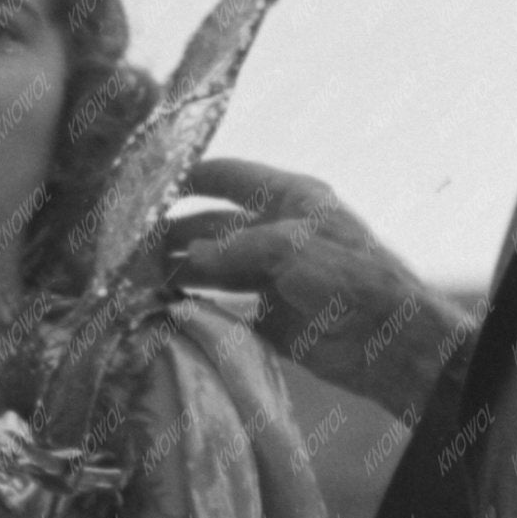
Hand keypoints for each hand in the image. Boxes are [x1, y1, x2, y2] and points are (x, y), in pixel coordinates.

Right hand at [152, 158, 460, 419]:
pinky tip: (165, 309)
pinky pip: (224, 309)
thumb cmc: (347, 276)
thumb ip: (234, 247)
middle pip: (214, 227)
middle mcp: (276, 233)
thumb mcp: (288, 247)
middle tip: (130, 247)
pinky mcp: (269, 318)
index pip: (232, 178)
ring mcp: (271, 276)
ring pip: (214, 269)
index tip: (149, 184)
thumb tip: (190, 255)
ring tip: (137, 278)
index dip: (193, 176)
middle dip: (175, 233)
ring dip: (180, 272)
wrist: (386, 340)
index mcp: (290, 199)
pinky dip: (197, 309)